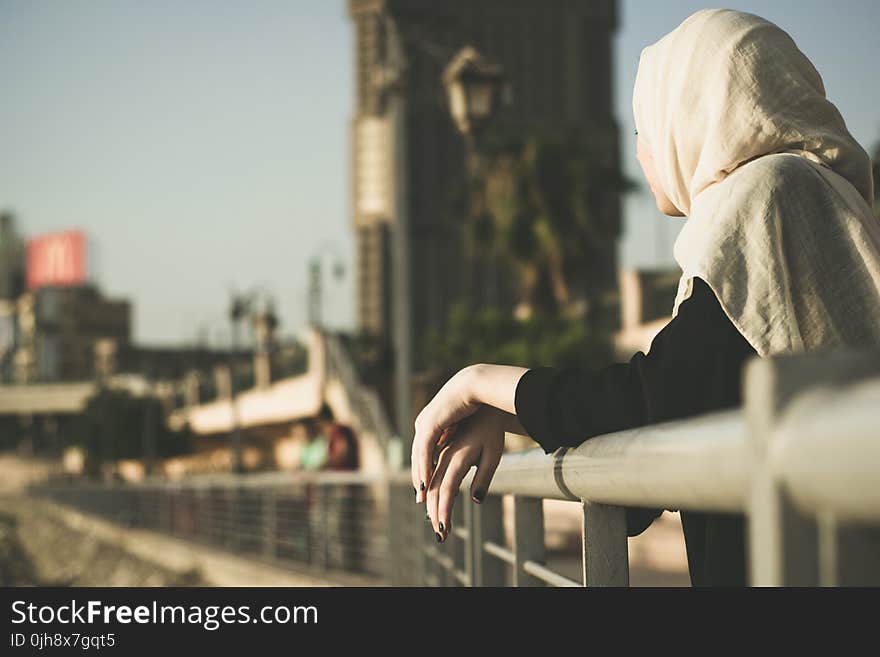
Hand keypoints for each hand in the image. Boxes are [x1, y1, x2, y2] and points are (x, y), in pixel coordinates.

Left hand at [411, 366, 481, 502]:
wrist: (478, 386)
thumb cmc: (478, 407)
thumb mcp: (465, 431)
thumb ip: (458, 442)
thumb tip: (459, 457)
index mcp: (431, 426)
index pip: (423, 454)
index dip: (424, 473)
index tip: (426, 492)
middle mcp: (424, 426)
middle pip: (418, 458)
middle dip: (420, 480)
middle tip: (421, 501)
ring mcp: (424, 424)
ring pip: (418, 456)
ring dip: (420, 477)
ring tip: (422, 496)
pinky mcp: (429, 424)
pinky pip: (424, 451)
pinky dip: (424, 467)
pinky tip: (426, 480)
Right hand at [426, 405, 504, 540]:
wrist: (480, 401)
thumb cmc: (490, 431)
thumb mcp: (494, 455)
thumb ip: (484, 478)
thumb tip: (476, 500)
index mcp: (457, 457)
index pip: (446, 489)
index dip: (443, 510)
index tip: (444, 529)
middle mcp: (444, 455)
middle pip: (433, 488)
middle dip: (434, 512)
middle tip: (439, 534)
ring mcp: (439, 451)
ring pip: (428, 480)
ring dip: (429, 502)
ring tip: (433, 520)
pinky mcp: (439, 449)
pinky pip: (430, 472)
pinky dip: (428, 488)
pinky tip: (430, 499)